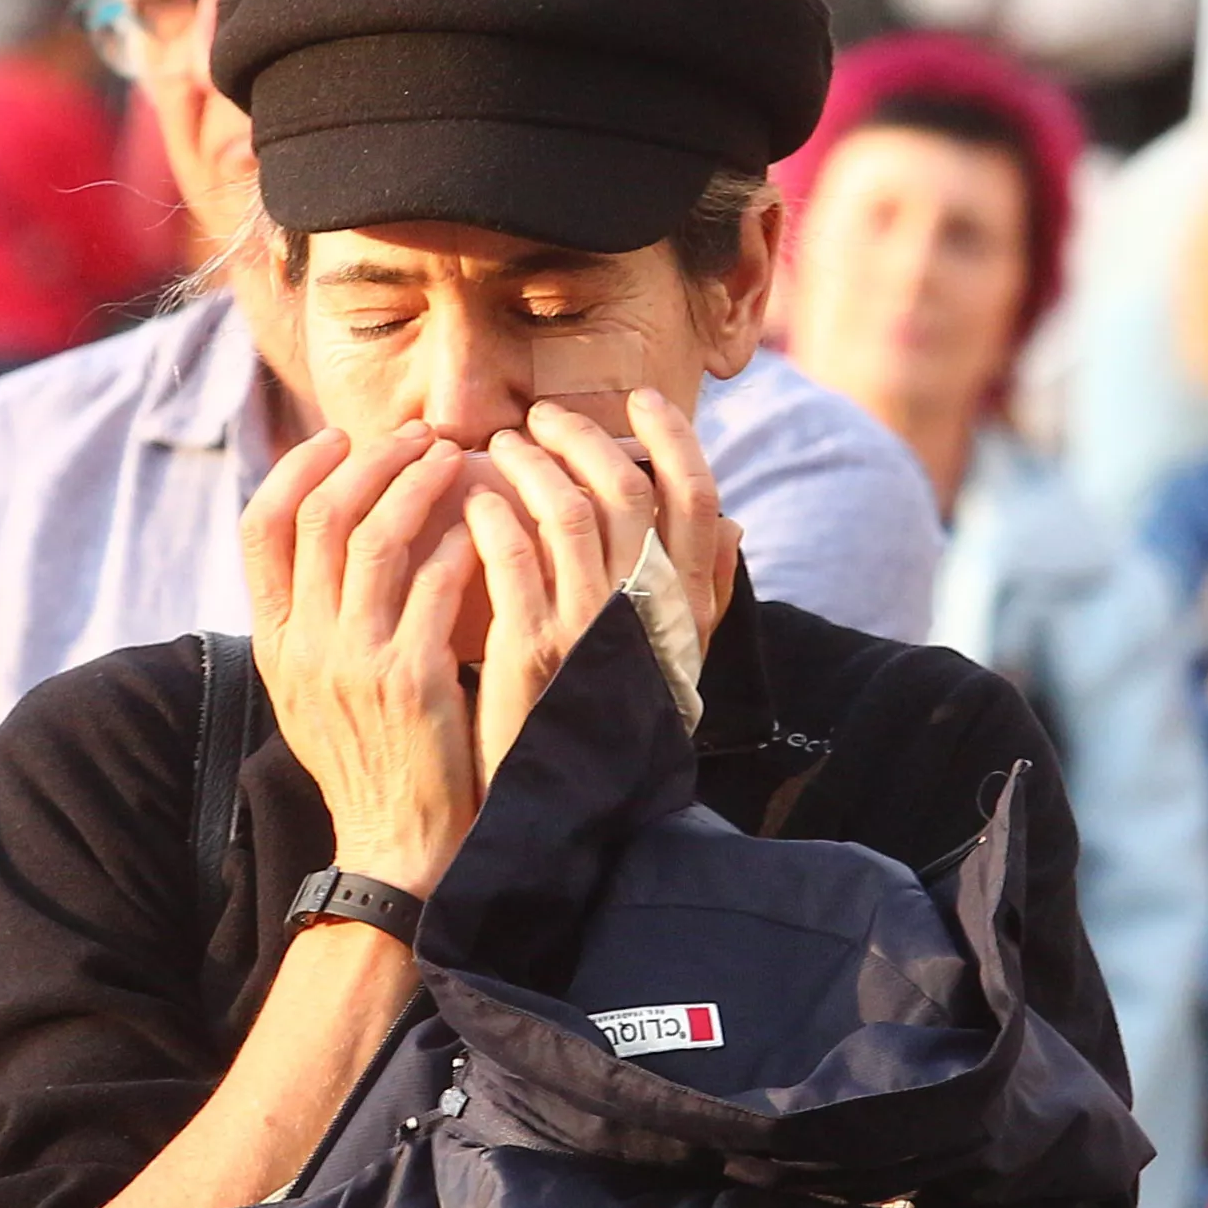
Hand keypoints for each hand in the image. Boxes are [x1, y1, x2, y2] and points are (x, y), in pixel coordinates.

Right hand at [240, 422, 482, 893]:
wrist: (395, 848)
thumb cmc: (366, 763)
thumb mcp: (308, 693)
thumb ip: (306, 621)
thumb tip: (320, 538)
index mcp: (275, 644)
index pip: (261, 527)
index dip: (297, 469)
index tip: (339, 438)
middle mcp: (306, 647)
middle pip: (322, 515)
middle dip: (372, 459)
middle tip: (416, 436)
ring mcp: (356, 662)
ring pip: (378, 535)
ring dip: (419, 484)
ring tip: (455, 458)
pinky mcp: (414, 681)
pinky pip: (437, 583)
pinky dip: (461, 541)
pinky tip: (485, 524)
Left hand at [463, 392, 733, 785]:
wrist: (577, 807)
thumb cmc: (623, 723)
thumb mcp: (680, 657)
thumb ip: (708, 591)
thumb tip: (734, 528)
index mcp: (689, 605)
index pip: (698, 497)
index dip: (673, 439)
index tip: (642, 400)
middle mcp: (647, 608)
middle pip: (627, 489)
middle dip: (584, 437)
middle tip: (545, 417)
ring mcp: (590, 627)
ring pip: (568, 509)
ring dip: (532, 464)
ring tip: (503, 447)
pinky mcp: (533, 648)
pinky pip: (511, 555)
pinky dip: (492, 514)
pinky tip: (473, 500)